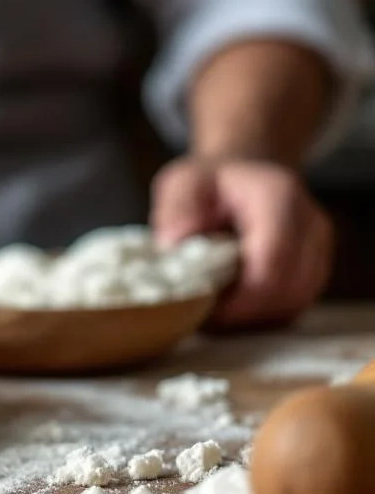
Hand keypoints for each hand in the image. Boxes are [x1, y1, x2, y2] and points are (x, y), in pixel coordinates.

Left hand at [151, 157, 332, 328]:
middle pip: (289, 288)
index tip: (208, 309)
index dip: (244, 294)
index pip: (274, 258)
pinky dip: (263, 315)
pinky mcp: (315, 270)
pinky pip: (294, 306)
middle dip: (245, 311)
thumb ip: (176, 208)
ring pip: (294, 303)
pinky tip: (233, 306)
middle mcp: (310, 224)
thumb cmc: (211, 183)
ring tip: (215, 309)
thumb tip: (173, 242)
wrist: (246, 176)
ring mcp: (318, 249)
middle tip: (204, 315)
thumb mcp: (182, 181)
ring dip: (254, 316)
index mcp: (279, 197)